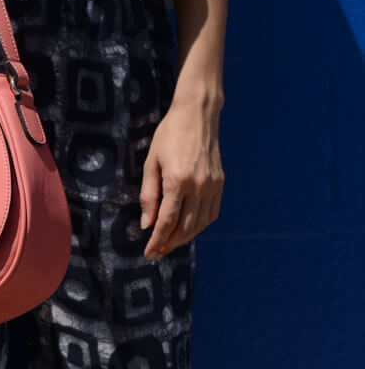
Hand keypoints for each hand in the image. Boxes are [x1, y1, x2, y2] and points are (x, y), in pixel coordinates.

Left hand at [139, 95, 224, 260]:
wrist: (197, 115)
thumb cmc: (169, 135)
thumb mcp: (151, 163)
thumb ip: (149, 195)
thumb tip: (147, 224)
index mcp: (178, 181)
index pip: (167, 221)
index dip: (157, 240)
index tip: (149, 253)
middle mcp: (198, 186)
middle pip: (185, 227)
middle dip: (170, 243)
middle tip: (157, 253)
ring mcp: (212, 185)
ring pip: (200, 223)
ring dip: (185, 238)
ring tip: (170, 243)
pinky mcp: (220, 182)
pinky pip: (211, 213)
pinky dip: (200, 225)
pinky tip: (188, 229)